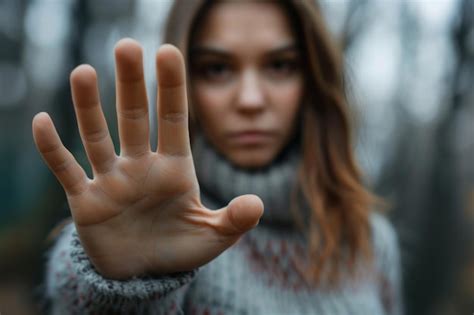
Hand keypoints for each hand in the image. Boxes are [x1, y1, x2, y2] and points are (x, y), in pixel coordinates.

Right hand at [32, 38, 263, 279]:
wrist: (144, 275)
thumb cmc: (179, 249)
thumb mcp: (212, 237)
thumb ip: (234, 220)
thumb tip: (257, 204)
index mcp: (175, 169)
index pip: (174, 120)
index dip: (172, 87)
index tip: (169, 50)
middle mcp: (142, 167)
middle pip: (135, 118)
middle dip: (131, 84)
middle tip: (127, 46)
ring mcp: (112, 181)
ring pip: (97, 137)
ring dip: (88, 107)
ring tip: (84, 72)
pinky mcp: (86, 201)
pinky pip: (66, 170)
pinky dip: (52, 149)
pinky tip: (42, 122)